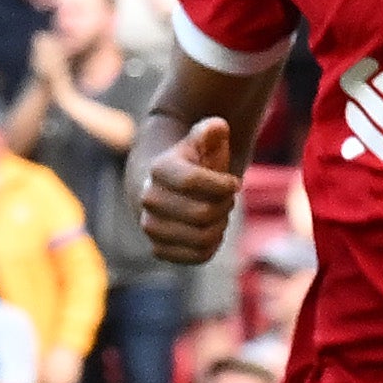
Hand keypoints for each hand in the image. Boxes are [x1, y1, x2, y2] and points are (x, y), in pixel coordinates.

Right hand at [138, 113, 238, 266]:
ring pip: (202, 237)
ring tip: (219, 214)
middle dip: (224, 206)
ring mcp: (151, 226)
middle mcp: (149, 199)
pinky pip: (197, 255)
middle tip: (227, 199)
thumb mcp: (202, 141)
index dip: (222, 185)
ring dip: (219, 226)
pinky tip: (210, 230)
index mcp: (159, 169)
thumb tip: (217, 127)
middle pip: (202, 213)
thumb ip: (211, 131)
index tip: (234, 183)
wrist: (166, 188)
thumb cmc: (192, 162)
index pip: (192, 181)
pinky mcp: (159, 249)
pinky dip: (212, 244)